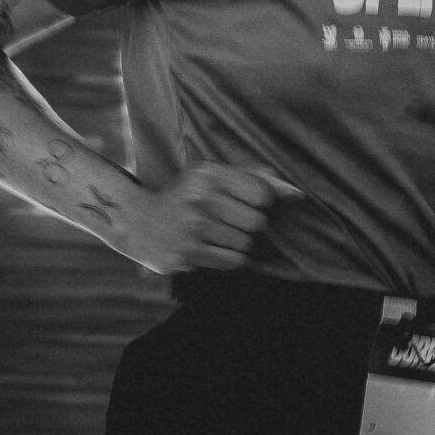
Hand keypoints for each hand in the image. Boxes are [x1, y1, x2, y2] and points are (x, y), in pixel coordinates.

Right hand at [113, 163, 302, 274]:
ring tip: (216, 234)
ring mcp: (192, 228)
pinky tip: (210, 247)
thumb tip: (294, 193)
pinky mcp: (187, 254)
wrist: (139, 222)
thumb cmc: (187, 196)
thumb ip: (255, 178)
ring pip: (246, 245)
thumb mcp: (214, 176)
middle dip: (248, 225)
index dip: (259, 203)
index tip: (244, 203)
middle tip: (228, 221)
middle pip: (257, 222)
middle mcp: (199, 198)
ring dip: (237, 243)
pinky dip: (228, 257)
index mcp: (208, 173)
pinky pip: (232, 261)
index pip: (262, 194)